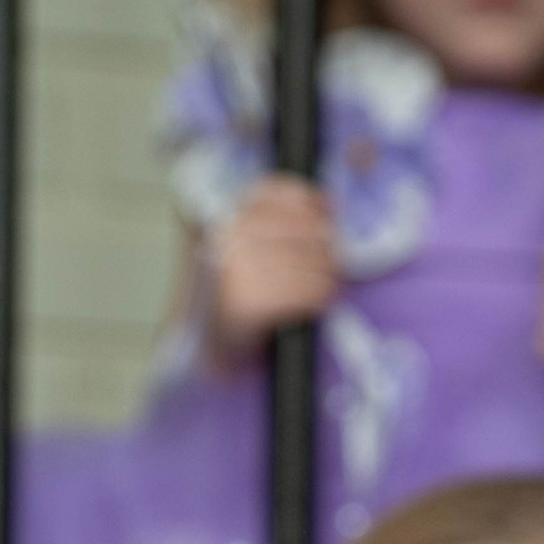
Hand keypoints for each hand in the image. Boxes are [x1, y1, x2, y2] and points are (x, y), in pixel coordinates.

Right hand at [204, 178, 338, 361]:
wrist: (210, 350)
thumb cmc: (238, 300)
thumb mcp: (246, 252)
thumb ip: (275, 227)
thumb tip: (326, 202)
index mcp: (226, 224)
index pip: (274, 193)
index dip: (309, 199)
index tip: (328, 211)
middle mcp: (227, 242)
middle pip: (300, 229)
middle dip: (326, 247)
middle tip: (333, 265)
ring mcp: (235, 273)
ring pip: (307, 262)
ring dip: (327, 276)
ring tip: (327, 287)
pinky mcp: (247, 305)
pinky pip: (303, 294)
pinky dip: (319, 299)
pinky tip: (318, 305)